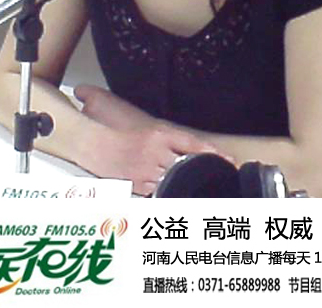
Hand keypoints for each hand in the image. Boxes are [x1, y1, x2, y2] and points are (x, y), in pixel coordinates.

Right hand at [73, 85, 221, 194]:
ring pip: (174, 179)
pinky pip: (158, 190)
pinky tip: (174, 192)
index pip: (191, 143)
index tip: (228, 159)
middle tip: (220, 174)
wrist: (93, 142)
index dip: (211, 152)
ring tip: (200, 185)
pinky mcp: (137, 184)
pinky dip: (166, 191)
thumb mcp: (147, 129)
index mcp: (159, 133)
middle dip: (202, 170)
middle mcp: (156, 151)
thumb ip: (169, 139)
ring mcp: (147, 170)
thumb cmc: (118, 133)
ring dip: (185, 182)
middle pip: (186, 164)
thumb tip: (188, 147)